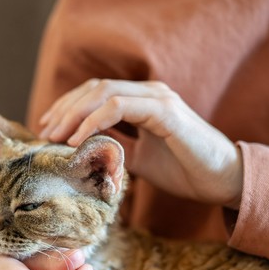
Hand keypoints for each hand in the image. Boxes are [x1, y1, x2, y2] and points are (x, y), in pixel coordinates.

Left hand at [39, 79, 243, 207]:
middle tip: (45, 132)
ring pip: (103, 93)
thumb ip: (115, 150)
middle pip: (95, 88)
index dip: (69, 107)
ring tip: (56, 136)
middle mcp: (150, 93)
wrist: (222, 181)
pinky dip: (94, 122)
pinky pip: (119, 107)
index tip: (48, 128)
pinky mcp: (164, 112)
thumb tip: (83, 155)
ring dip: (74, 113)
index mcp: (144, 101)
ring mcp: (158, 99)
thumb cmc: (185, 171)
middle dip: (65, 108)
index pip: (97, 93)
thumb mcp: (140, 160)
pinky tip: (78, 140)